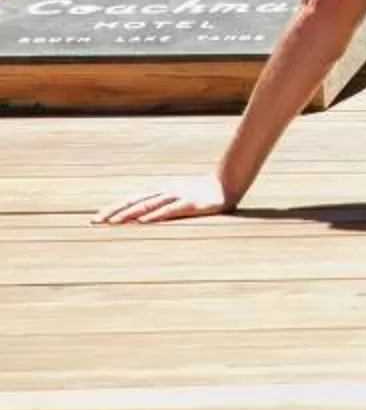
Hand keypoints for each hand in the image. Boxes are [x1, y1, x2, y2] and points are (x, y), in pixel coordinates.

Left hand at [95, 176, 235, 225]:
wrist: (228, 185)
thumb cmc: (200, 196)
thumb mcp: (177, 200)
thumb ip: (160, 207)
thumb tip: (139, 218)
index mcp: (159, 194)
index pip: (130, 201)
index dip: (112, 209)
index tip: (94, 220)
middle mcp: (164, 194)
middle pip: (134, 203)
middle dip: (113, 213)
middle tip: (95, 222)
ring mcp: (177, 197)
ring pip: (149, 206)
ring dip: (130, 215)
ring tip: (114, 223)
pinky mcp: (191, 204)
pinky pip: (171, 210)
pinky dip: (156, 215)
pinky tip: (144, 222)